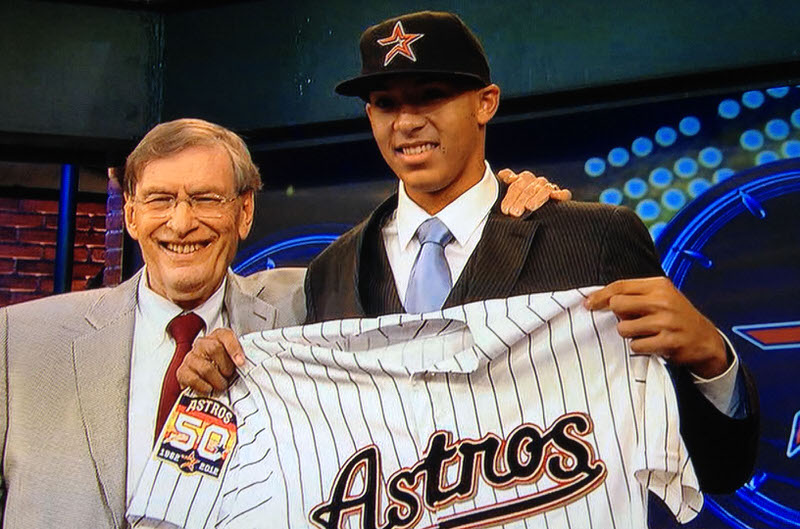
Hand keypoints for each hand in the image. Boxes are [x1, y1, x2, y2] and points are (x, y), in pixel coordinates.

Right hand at [176, 328, 244, 393]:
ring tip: (221, 385)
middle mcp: (202, 344)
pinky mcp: (182, 372)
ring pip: (206, 367)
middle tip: (229, 375)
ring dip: (217, 380)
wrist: (205, 386)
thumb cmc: (222, 371)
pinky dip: (204, 386)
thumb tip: (246, 365)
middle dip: (226, 366)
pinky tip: (209, 388)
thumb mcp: (234, 362)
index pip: (225, 335)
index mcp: (217, 338)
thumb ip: (240, 359)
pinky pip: (193, 379)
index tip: (241, 362)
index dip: (234, 347)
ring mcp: (191, 357)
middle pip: (214, 348)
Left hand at [497, 169, 571, 216]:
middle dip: (520, 200)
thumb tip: (503, 174)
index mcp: (524, 179)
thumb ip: (506, 180)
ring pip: (544, 189)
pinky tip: (555, 196)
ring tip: (529, 207)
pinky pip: (564, 193)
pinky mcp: (561, 196)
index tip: (505, 209)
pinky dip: (561, 194)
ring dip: (537, 198)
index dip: (511, 196)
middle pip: (529, 188)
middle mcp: (537, 182)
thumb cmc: (516, 203)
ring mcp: (549, 188)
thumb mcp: (509, 194)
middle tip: (514, 213)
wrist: (536, 214)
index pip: (517, 184)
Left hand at [584, 277, 728, 378]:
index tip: (588, 304)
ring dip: (629, 334)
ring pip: (624, 328)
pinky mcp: (668, 341)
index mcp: (659, 285)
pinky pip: (636, 345)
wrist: (705, 339)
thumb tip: (600, 299)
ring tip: (644, 333)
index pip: (620, 286)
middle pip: (617, 305)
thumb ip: (635, 294)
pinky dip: (640, 347)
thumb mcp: (661, 296)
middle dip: (618, 316)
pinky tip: (652, 343)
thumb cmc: (676, 316)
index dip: (600, 296)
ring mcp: (666, 322)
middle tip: (631, 320)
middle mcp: (662, 301)